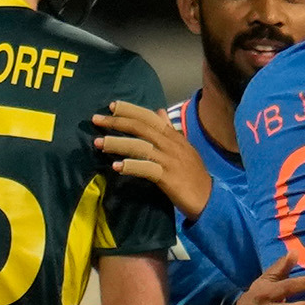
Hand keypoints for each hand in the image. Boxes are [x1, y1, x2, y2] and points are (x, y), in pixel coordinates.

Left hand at [93, 101, 212, 217]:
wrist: (208, 198)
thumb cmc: (193, 174)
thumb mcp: (183, 148)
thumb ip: (169, 130)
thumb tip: (158, 111)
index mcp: (174, 136)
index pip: (150, 117)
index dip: (130, 110)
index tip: (112, 106)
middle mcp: (172, 145)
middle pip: (141, 127)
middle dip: (117, 122)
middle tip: (96, 119)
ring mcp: (170, 160)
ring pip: (140, 146)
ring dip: (117, 143)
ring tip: (98, 143)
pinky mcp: (168, 177)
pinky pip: (146, 168)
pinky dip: (130, 166)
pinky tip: (116, 167)